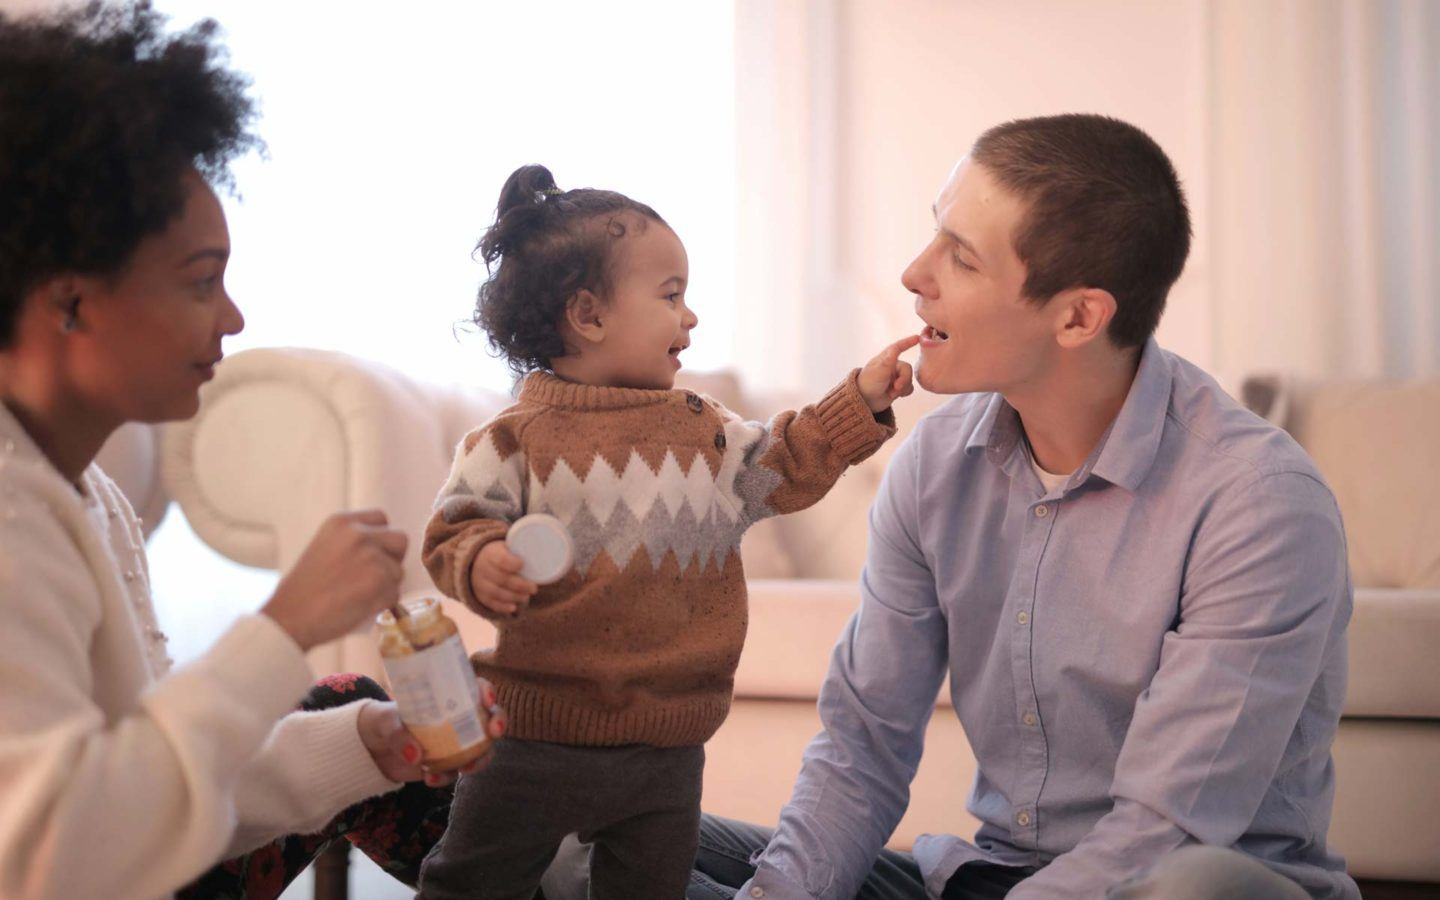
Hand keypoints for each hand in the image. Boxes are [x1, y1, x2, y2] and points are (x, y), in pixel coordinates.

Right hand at [262, 510, 407, 650]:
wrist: (290, 617)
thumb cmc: (303, 590)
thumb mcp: (324, 548)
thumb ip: (352, 543)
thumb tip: (382, 551)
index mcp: (342, 522)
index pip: (382, 519)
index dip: (381, 539)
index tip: (372, 554)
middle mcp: (359, 534)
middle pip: (400, 540)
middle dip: (392, 559)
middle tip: (374, 576)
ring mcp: (372, 556)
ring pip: (398, 571)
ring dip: (385, 586)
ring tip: (358, 596)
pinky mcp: (381, 581)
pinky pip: (395, 593)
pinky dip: (382, 604)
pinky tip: (359, 607)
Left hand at [357, 678, 507, 785]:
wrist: (372, 750)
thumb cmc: (382, 722)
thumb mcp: (385, 722)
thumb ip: (399, 735)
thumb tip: (416, 755)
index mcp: (446, 697)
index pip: (474, 688)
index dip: (487, 690)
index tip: (487, 699)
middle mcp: (458, 717)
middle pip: (489, 716)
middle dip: (499, 723)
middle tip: (494, 732)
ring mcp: (455, 742)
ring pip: (482, 748)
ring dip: (480, 758)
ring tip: (465, 769)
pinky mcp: (446, 764)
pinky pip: (456, 771)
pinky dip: (447, 777)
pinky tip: (429, 779)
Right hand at [468, 539, 538, 615]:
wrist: (477, 561)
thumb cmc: (500, 553)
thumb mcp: (507, 546)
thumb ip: (522, 548)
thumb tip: (549, 548)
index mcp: (490, 553)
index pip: (500, 559)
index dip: (511, 563)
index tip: (522, 565)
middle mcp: (482, 568)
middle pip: (501, 578)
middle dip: (519, 585)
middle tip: (534, 588)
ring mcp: (480, 584)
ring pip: (497, 592)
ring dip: (514, 596)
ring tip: (526, 596)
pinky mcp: (480, 596)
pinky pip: (490, 603)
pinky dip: (503, 607)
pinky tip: (513, 607)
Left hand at [858, 334, 919, 412]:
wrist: (865, 401)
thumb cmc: (868, 383)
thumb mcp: (878, 372)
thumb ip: (888, 362)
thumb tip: (895, 348)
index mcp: (886, 358)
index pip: (898, 347)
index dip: (908, 342)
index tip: (918, 337)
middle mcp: (892, 366)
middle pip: (907, 369)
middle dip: (904, 380)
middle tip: (896, 387)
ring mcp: (895, 377)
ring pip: (909, 379)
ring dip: (902, 388)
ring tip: (891, 393)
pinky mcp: (898, 387)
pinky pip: (909, 388)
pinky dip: (904, 392)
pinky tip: (894, 395)